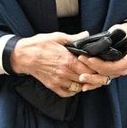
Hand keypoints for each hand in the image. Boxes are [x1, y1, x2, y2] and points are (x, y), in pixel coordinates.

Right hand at [9, 29, 126, 97]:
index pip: (90, 69)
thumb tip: (86, 35)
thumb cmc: (39, 45)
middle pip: (87, 79)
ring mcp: (59, 81)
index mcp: (68, 60)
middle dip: (96, 78)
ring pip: (79, 87)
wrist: (22, 56)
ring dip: (86, 84)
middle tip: (103, 76)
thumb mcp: (57, 37)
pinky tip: (78, 84)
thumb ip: (74, 38)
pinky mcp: (53, 86)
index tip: (103, 67)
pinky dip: (75, 90)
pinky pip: (68, 93)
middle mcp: (65, 72)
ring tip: (91, 79)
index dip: (99, 69)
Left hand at [76, 21, 126, 87]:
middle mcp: (122, 70)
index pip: (110, 66)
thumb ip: (107, 41)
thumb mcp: (116, 35)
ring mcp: (116, 74)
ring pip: (102, 80)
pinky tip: (84, 87)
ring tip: (81, 79)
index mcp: (126, 62)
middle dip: (92, 72)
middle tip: (81, 69)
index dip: (99, 64)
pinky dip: (92, 84)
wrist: (124, 37)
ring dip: (91, 80)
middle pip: (105, 74)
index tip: (89, 59)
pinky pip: (100, 82)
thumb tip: (94, 43)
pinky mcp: (109, 75)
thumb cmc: (120, 35)